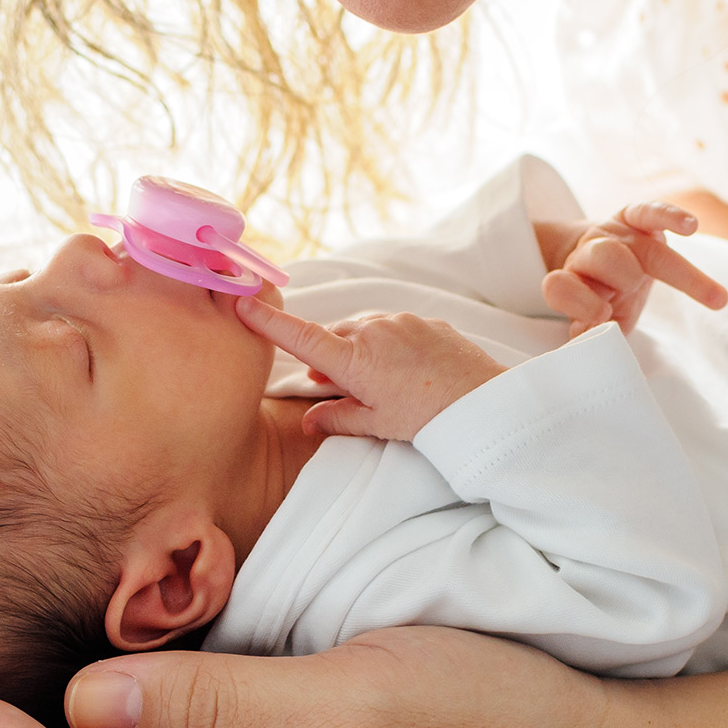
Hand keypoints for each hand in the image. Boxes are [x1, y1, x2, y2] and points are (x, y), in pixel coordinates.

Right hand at [232, 298, 506, 439]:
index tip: (242, 303)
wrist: (485, 402)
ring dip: (361, 349)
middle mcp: (373, 331)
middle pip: (335, 336)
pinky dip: (390, 345)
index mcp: (354, 359)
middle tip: (334, 384)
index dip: (269, 321)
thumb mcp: (377, 425)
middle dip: (330, 356)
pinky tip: (406, 370)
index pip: (300, 337)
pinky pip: (397, 328)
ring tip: (375, 380)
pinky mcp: (427, 322)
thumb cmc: (427, 418)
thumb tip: (308, 422)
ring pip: (366, 330)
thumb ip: (337, 418)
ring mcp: (402, 322)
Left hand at [536, 202, 727, 336]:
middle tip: (634, 289)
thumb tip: (587, 343)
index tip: (602, 316)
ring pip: (640, 241)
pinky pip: (649, 211)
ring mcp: (612, 234)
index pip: (560, 287)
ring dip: (670, 271)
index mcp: (572, 281)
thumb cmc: (603, 298)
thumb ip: (592, 331)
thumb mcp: (596, 320)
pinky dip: (671, 216)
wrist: (599, 259)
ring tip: (712, 297)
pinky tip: (691, 226)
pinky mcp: (633, 217)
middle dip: (624, 276)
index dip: (579, 301)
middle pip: (604, 258)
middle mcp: (588, 255)